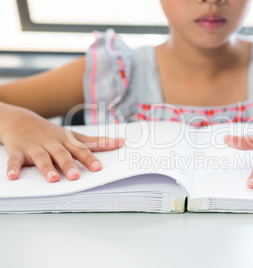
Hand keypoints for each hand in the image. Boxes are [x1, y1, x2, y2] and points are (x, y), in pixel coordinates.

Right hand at [0, 106, 124, 182]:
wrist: (20, 120)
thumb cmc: (51, 133)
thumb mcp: (73, 136)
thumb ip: (96, 142)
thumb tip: (121, 142)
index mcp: (66, 141)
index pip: (80, 150)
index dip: (89, 159)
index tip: (98, 168)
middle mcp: (52, 144)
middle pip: (62, 154)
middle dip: (69, 165)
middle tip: (76, 176)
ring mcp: (34, 147)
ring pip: (41, 158)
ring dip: (47, 168)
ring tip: (53, 179)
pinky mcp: (18, 151)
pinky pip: (14, 160)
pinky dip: (13, 168)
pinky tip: (13, 177)